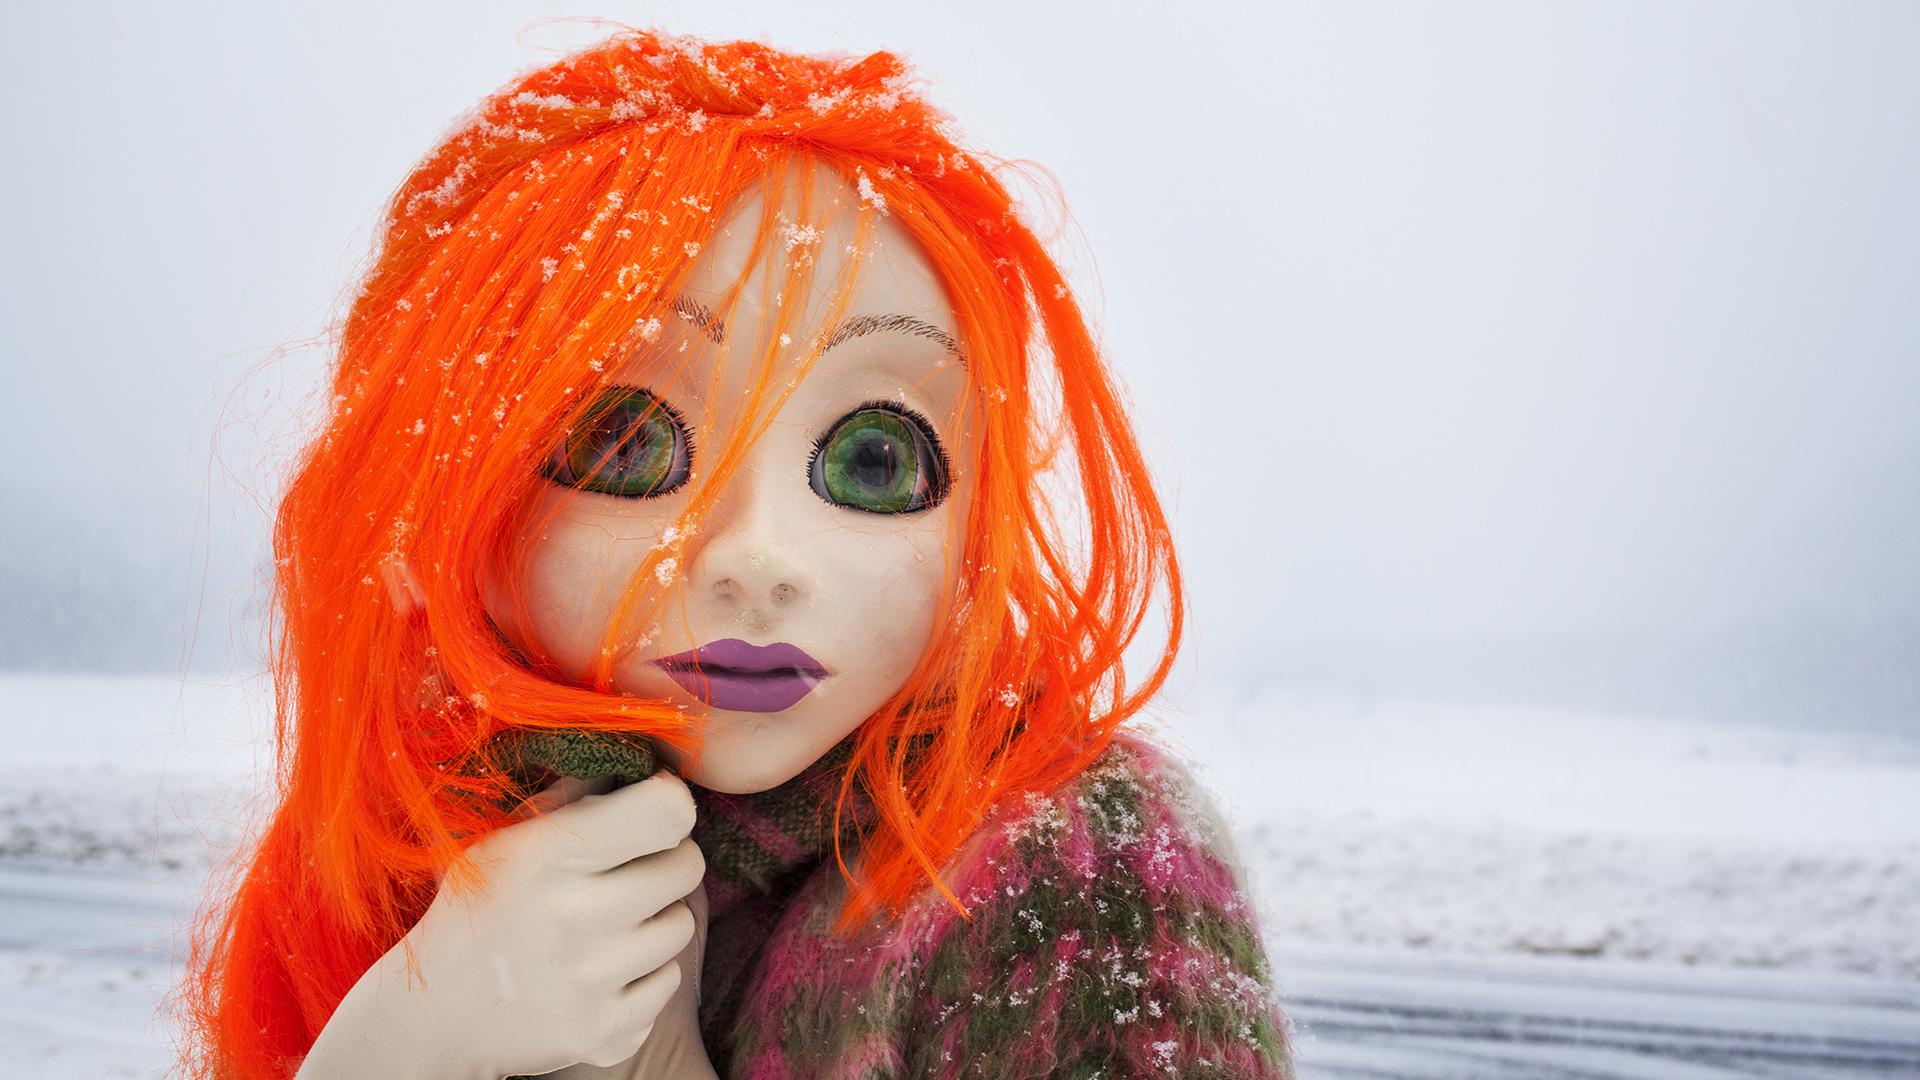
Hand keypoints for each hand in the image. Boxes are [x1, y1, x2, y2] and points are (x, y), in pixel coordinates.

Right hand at [390, 769, 708, 1078]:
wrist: (432, 1016)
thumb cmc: (480, 908)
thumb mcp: (507, 837)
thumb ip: (576, 790)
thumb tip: (644, 750)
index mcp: (548, 855)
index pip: (668, 811)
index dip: (668, 804)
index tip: (649, 810)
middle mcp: (573, 916)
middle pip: (686, 866)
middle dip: (666, 860)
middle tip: (626, 870)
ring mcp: (590, 982)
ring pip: (680, 926)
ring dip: (654, 919)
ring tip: (607, 922)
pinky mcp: (603, 1034)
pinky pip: (666, 983)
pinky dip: (642, 976)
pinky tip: (599, 970)